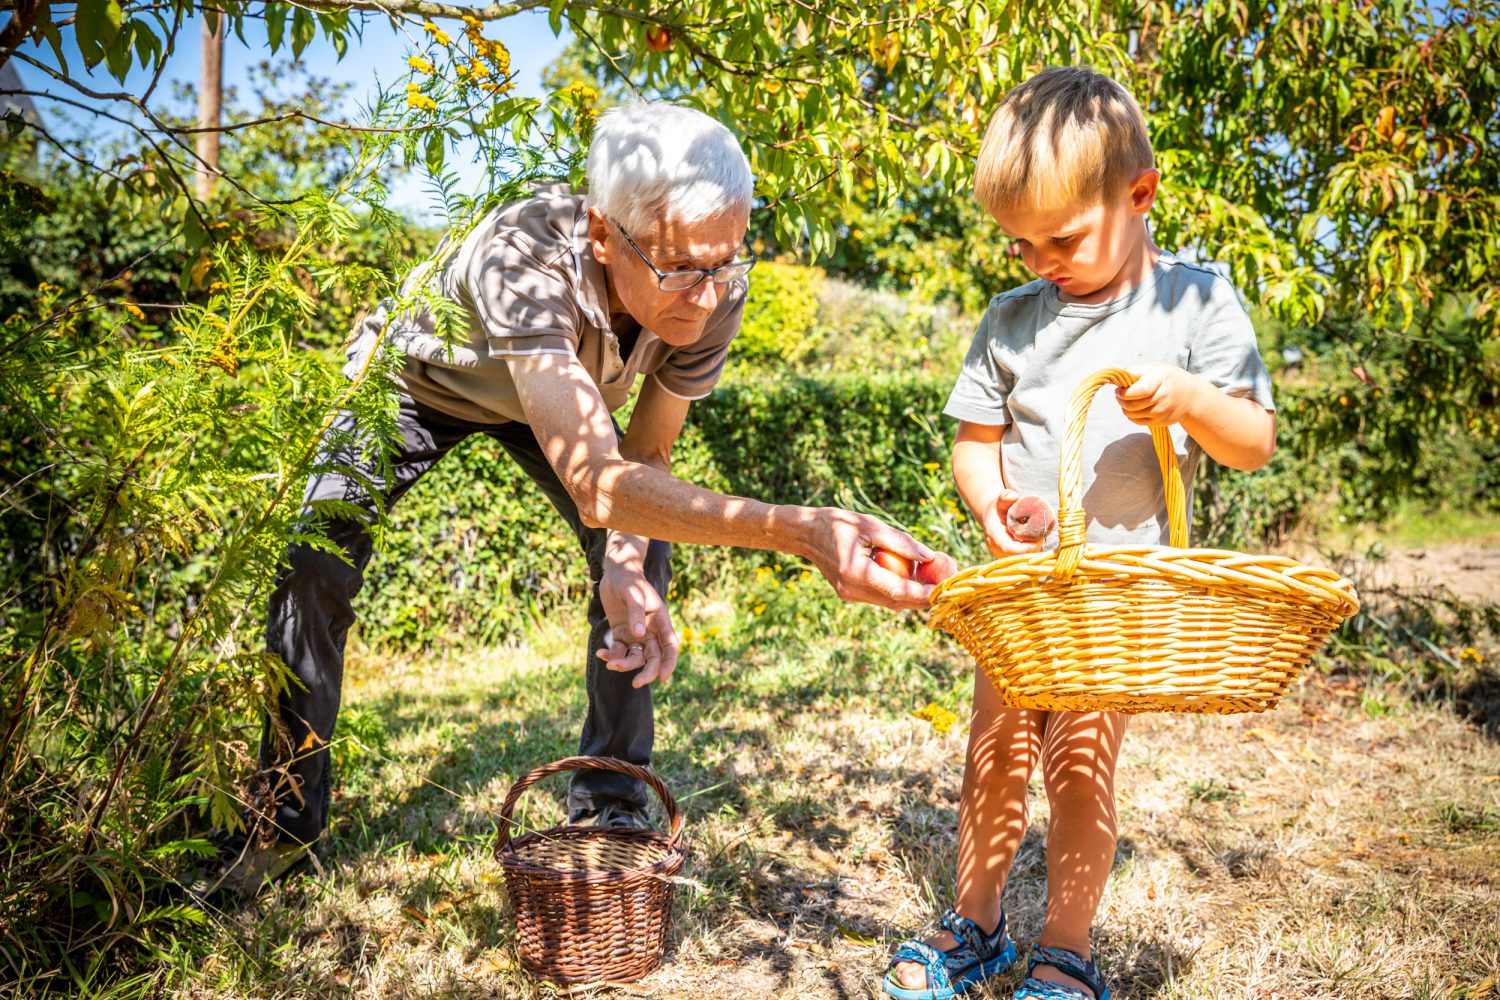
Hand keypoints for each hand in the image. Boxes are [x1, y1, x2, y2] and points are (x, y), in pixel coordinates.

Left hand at [597, 565, 678, 687]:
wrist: (615, 573)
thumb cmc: (629, 580)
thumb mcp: (633, 593)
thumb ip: (637, 613)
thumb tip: (639, 635)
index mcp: (660, 621)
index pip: (670, 646)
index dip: (669, 663)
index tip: (663, 677)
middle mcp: (651, 631)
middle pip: (654, 658)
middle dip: (647, 673)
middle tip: (636, 684)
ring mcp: (637, 634)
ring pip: (635, 657)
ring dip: (625, 664)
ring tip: (610, 664)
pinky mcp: (622, 635)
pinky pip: (619, 651)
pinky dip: (611, 656)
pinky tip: (601, 654)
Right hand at [797, 507, 937, 609]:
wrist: (805, 533)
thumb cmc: (838, 523)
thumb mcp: (871, 526)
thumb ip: (901, 543)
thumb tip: (930, 556)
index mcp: (856, 572)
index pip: (898, 590)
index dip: (924, 593)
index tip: (945, 590)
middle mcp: (852, 590)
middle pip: (897, 602)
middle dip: (923, 597)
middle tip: (947, 586)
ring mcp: (849, 595)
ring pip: (890, 602)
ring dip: (912, 594)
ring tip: (933, 579)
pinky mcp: (849, 593)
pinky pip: (880, 596)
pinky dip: (898, 589)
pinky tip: (911, 576)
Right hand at [982, 490, 1046, 556]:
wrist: (991, 517)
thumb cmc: (998, 508)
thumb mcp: (1000, 500)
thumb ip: (1006, 496)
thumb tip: (1014, 496)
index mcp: (993, 535)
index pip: (1009, 549)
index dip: (1026, 548)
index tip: (1039, 540)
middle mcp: (995, 548)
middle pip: (1017, 557)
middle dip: (1032, 550)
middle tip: (1043, 536)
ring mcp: (1001, 554)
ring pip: (1020, 560)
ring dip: (1033, 552)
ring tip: (1039, 537)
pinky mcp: (1008, 557)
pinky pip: (1021, 559)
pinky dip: (1031, 553)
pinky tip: (1037, 543)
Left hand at [1115, 364, 1206, 427]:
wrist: (1191, 397)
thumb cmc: (1170, 379)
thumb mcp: (1157, 368)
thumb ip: (1137, 371)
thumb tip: (1119, 376)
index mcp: (1160, 380)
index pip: (1140, 390)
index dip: (1125, 392)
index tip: (1118, 390)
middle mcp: (1162, 397)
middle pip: (1132, 404)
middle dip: (1120, 400)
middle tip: (1119, 394)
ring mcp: (1162, 412)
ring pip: (1132, 414)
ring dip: (1124, 408)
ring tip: (1126, 400)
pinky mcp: (1160, 422)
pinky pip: (1138, 421)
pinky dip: (1131, 415)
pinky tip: (1133, 408)